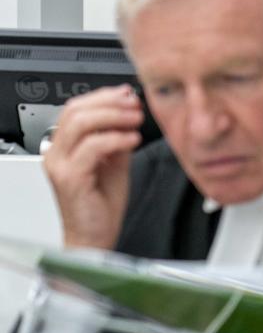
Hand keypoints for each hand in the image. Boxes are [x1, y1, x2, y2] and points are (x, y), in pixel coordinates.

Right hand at [43, 84, 143, 249]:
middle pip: (75, 111)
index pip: (75, 108)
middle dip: (109, 103)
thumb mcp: (115, 162)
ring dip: (114, 117)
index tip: (128, 94)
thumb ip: (117, 138)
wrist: (95, 237)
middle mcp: (56, 153)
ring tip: (136, 119)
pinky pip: (92, 148)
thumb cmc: (102, 204)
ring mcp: (60, 166)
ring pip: (81, 124)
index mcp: (63, 146)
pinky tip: (132, 139)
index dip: (103, 97)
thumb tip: (128, 112)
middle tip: (135, 106)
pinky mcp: (70, 179)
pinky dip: (116, 139)